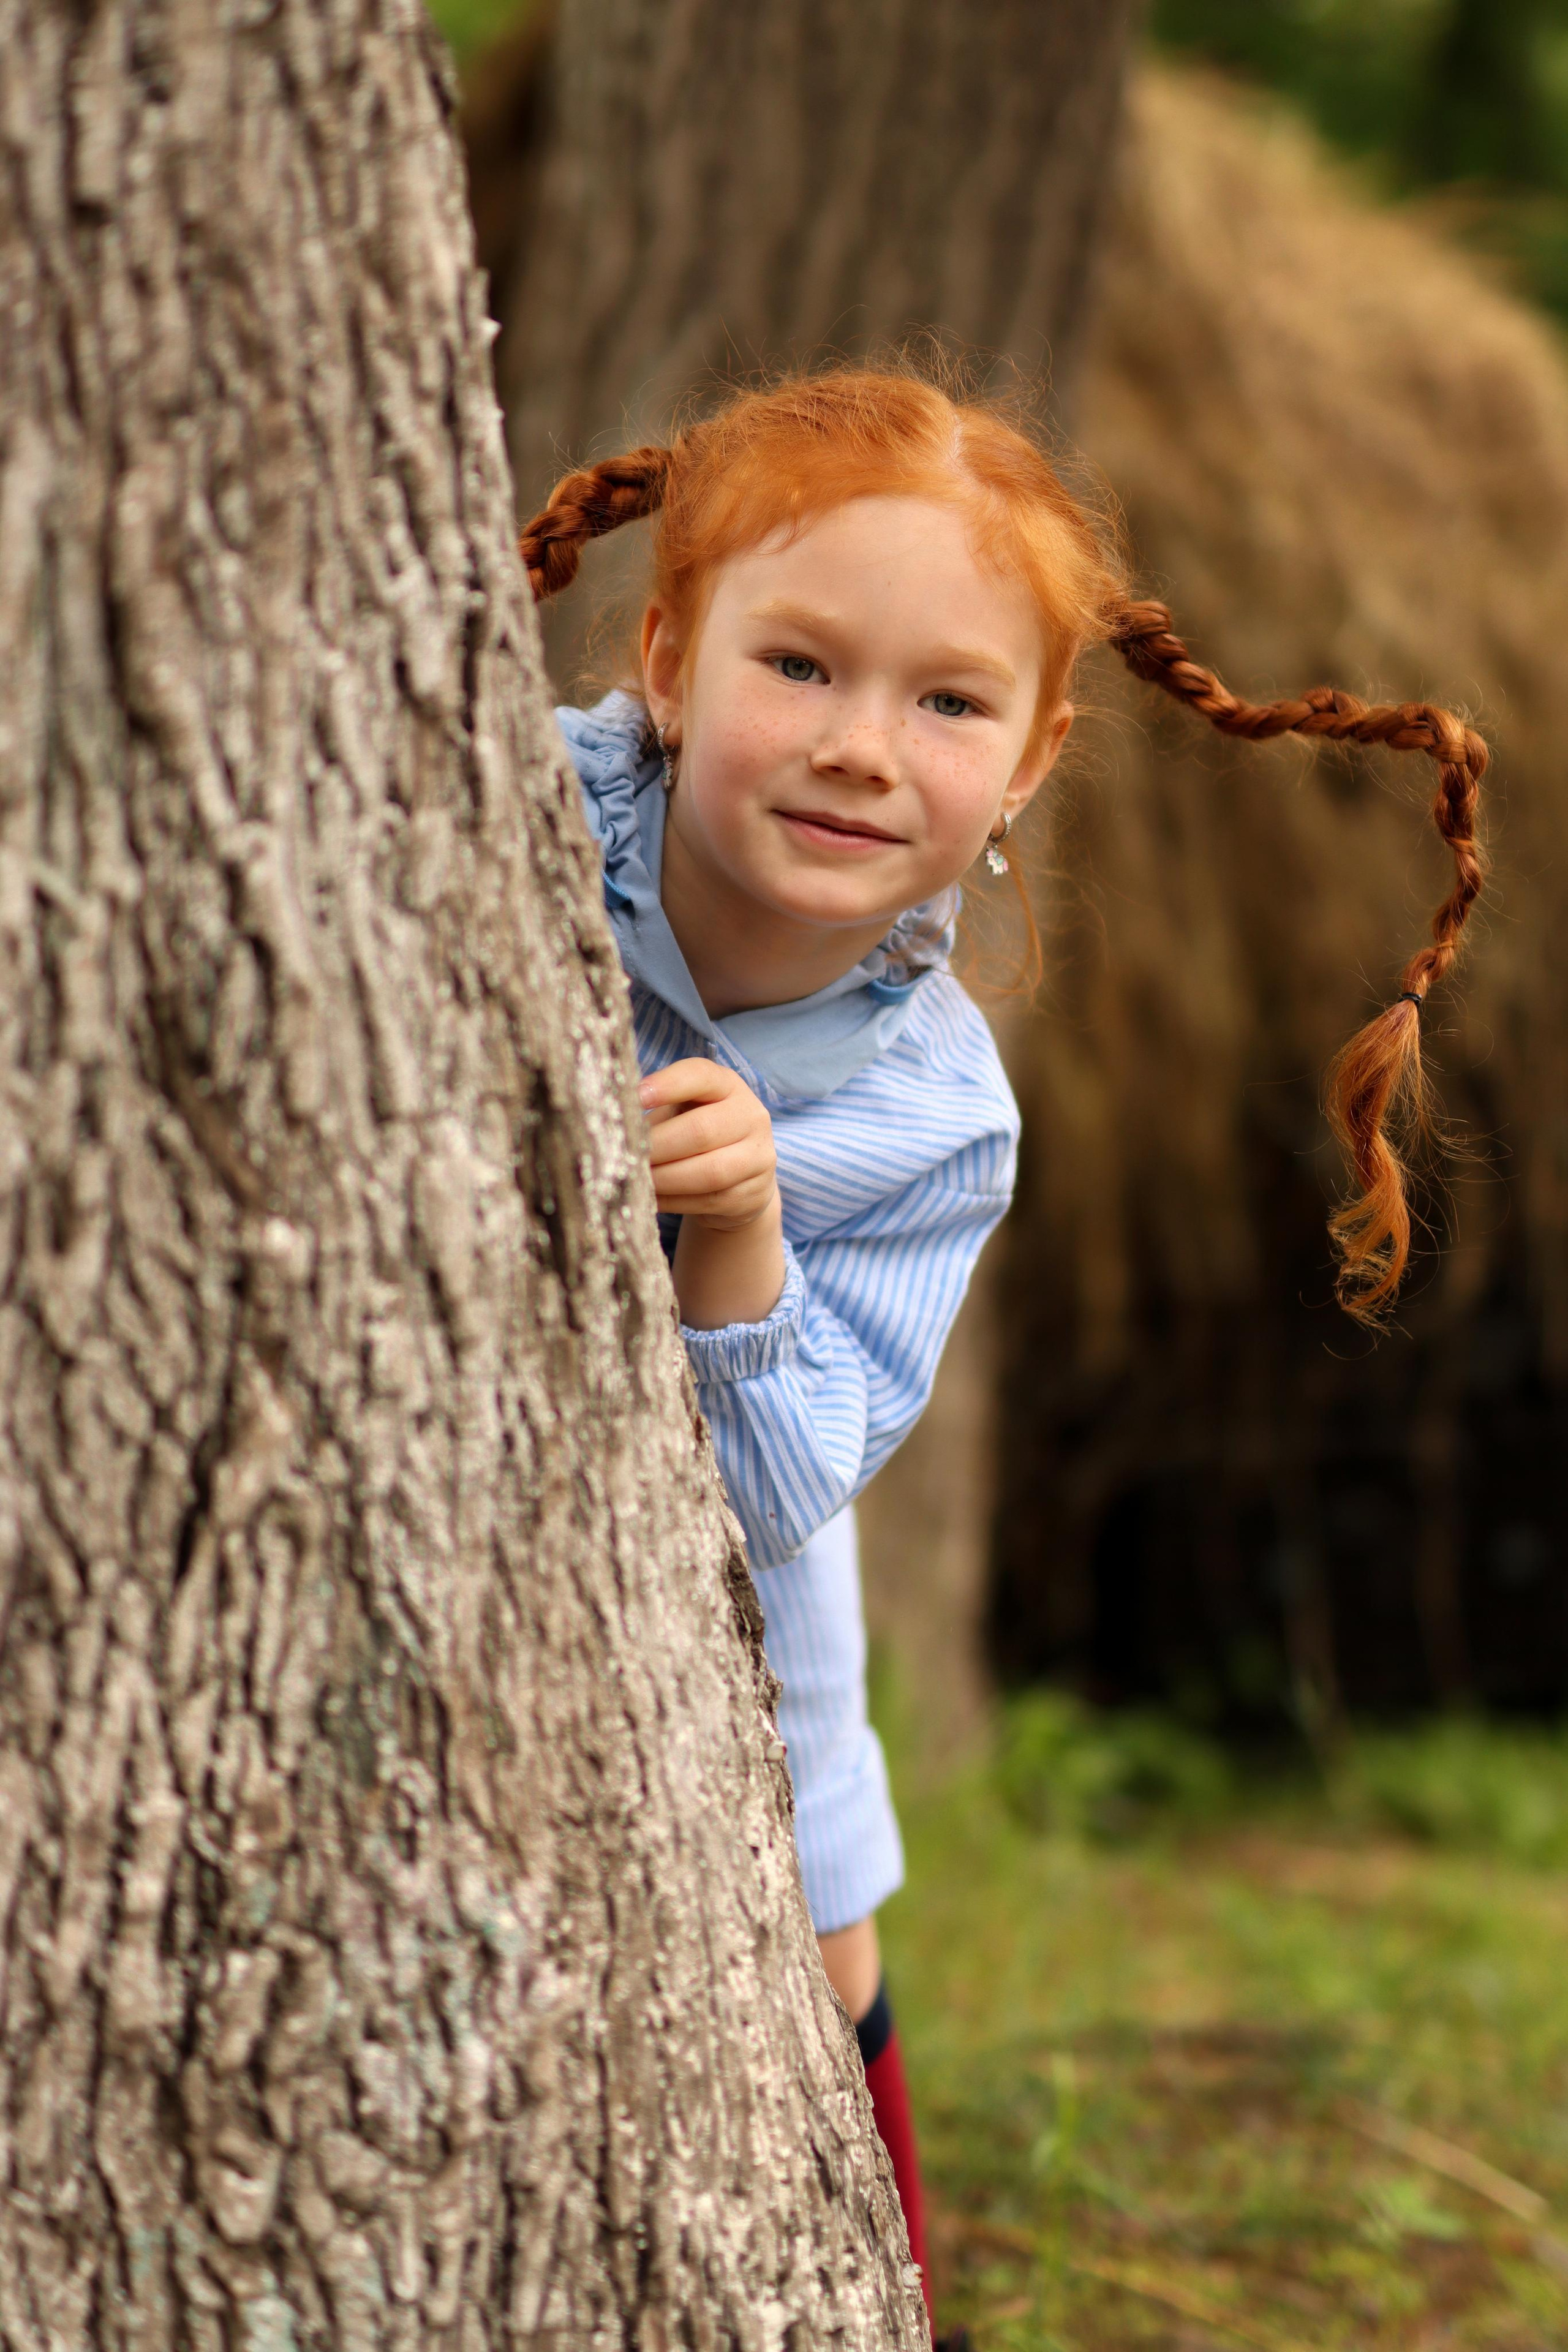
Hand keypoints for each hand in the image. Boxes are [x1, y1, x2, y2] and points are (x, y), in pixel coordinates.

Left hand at [638, 1058, 777, 1231]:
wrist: (740, 1175)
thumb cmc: (697, 1131)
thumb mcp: (682, 1110)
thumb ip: (657, 1110)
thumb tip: (617, 1126)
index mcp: (728, 1085)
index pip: (701, 1076)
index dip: (668, 1085)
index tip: (636, 1096)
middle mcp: (751, 1116)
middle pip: (701, 1130)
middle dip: (657, 1147)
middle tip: (624, 1157)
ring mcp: (758, 1157)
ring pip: (708, 1172)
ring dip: (665, 1179)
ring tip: (635, 1180)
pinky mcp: (753, 1194)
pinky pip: (709, 1201)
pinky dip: (674, 1201)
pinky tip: (651, 1198)